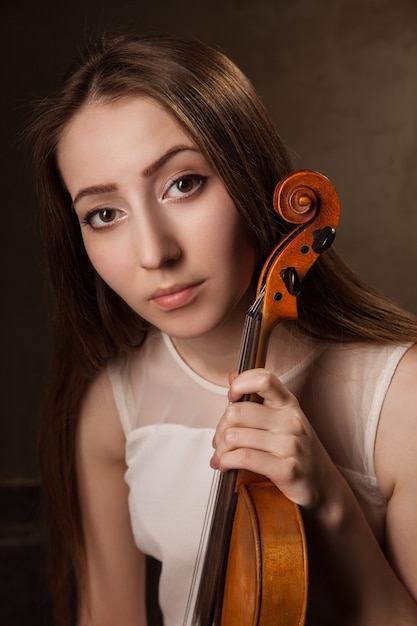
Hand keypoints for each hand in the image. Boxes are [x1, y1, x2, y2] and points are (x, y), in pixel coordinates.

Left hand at [210, 367, 333, 508]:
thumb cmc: (296, 451)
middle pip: (237, 412)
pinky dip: (226, 461)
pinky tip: (225, 465)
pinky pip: (243, 458)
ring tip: (221, 457)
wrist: (323, 486)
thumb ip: (257, 398)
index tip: (231, 397)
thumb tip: (231, 374)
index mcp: (288, 404)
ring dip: (220, 449)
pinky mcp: (287, 469)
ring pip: (235, 436)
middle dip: (220, 428)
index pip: (263, 379)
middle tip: (219, 441)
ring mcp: (291, 444)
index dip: (240, 383)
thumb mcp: (282, 420)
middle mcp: (291, 420)